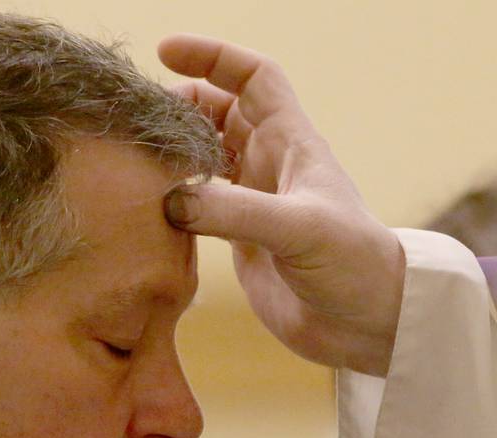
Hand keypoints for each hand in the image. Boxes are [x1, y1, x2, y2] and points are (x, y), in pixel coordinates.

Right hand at [158, 34, 404, 376]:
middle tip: (140, 116)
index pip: (253, 77)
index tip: (166, 51)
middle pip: (218, 113)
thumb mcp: (299, 228)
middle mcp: (269, 164)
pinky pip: (198, 204)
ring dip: (174, 150)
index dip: (213, 57)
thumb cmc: (353, 264)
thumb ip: (236, 211)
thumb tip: (172, 199)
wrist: (365, 323)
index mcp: (291, 143)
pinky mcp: (240, 237)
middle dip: (181, 104)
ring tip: (136, 155)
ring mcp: (252, 201)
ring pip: (204, 156)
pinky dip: (174, 198)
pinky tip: (150, 205)